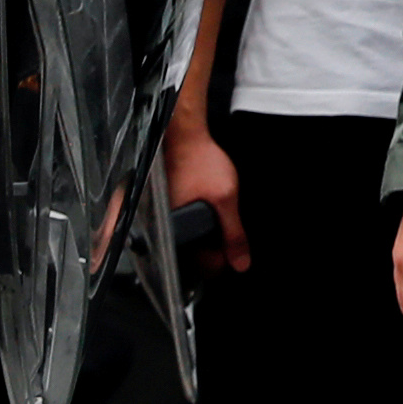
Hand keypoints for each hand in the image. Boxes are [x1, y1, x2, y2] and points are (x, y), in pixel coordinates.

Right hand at [167, 121, 247, 275]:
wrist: (184, 138)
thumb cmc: (198, 162)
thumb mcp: (226, 198)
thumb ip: (234, 233)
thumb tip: (241, 262)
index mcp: (175, 233)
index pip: (200, 265)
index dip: (222, 261)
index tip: (235, 255)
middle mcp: (163, 230)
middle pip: (194, 255)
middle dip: (214, 248)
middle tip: (230, 235)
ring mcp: (162, 218)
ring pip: (189, 240)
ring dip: (207, 235)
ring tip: (219, 218)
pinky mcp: (163, 207)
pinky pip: (183, 224)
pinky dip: (198, 221)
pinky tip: (206, 208)